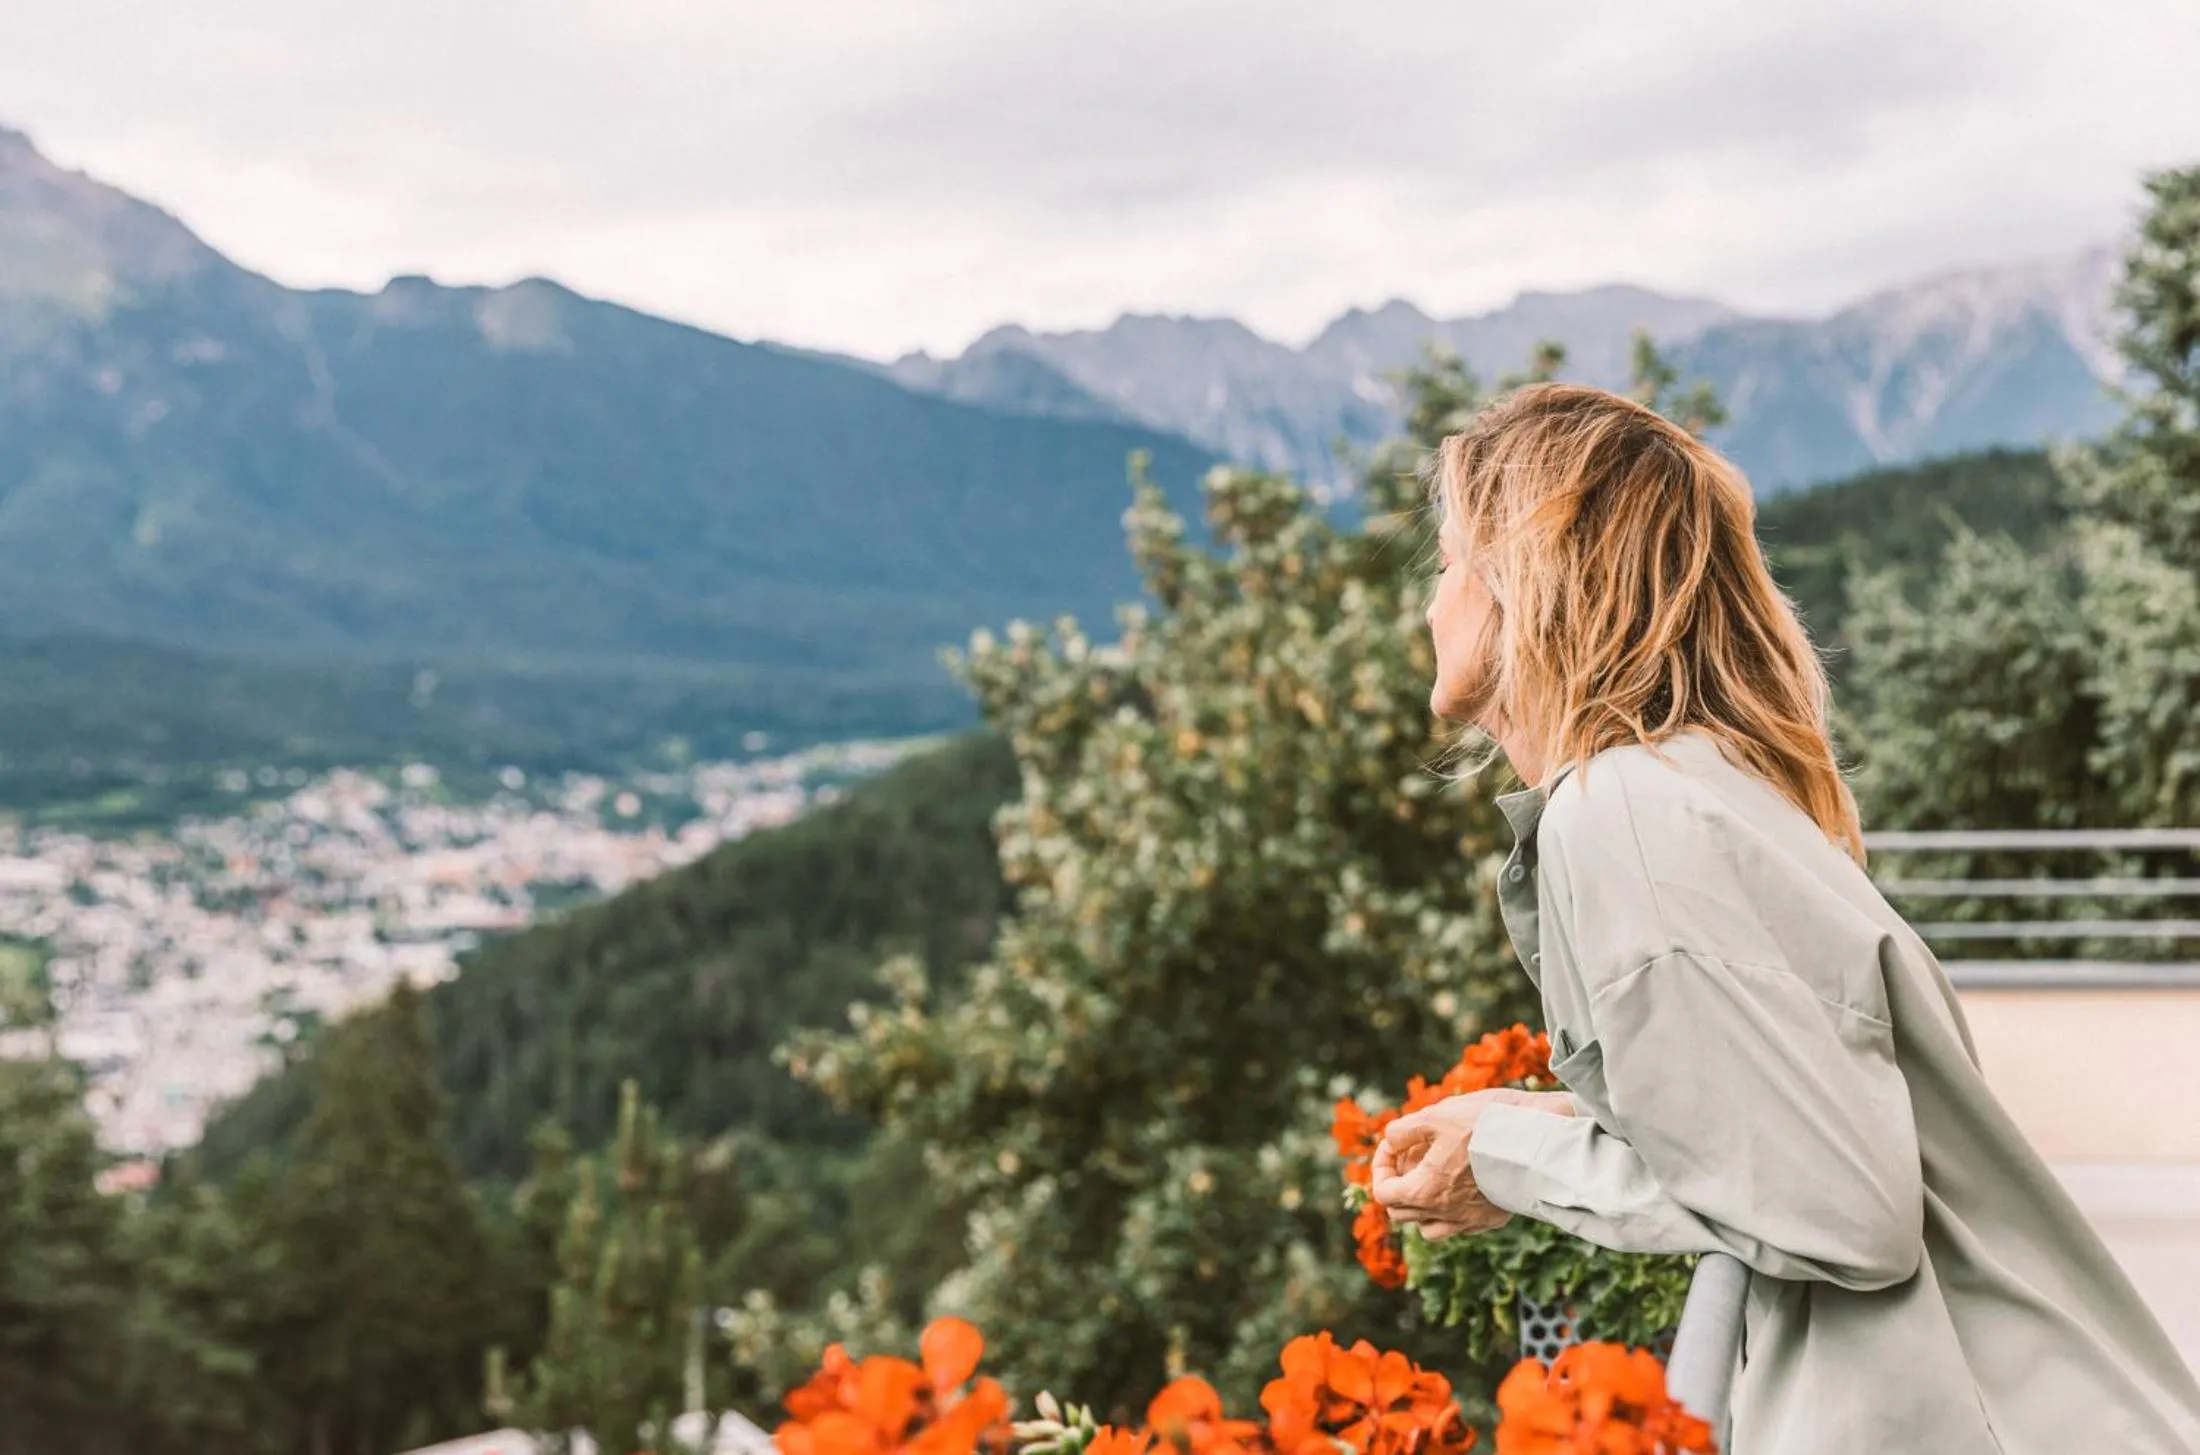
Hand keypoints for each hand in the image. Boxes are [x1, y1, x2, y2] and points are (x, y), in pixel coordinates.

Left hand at [1369, 1089, 1576, 1240]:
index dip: (1381, 1167)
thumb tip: (1391, 1142)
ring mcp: (1470, 1221)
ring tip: (1432, 1175)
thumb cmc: (1484, 1127)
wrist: (1537, 1142)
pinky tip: (1460, 1184)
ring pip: (1429, 1228)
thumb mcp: (1434, 1116)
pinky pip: (1460, 1225)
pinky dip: (1451, 1210)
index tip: (1393, 1147)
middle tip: (1411, 1156)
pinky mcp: (1492, 1219)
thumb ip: (1402, 1131)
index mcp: (1424, 1191)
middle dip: (1398, 1185)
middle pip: (1402, 1213)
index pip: (1383, 1193)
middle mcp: (1444, 1214)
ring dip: (1422, 1205)